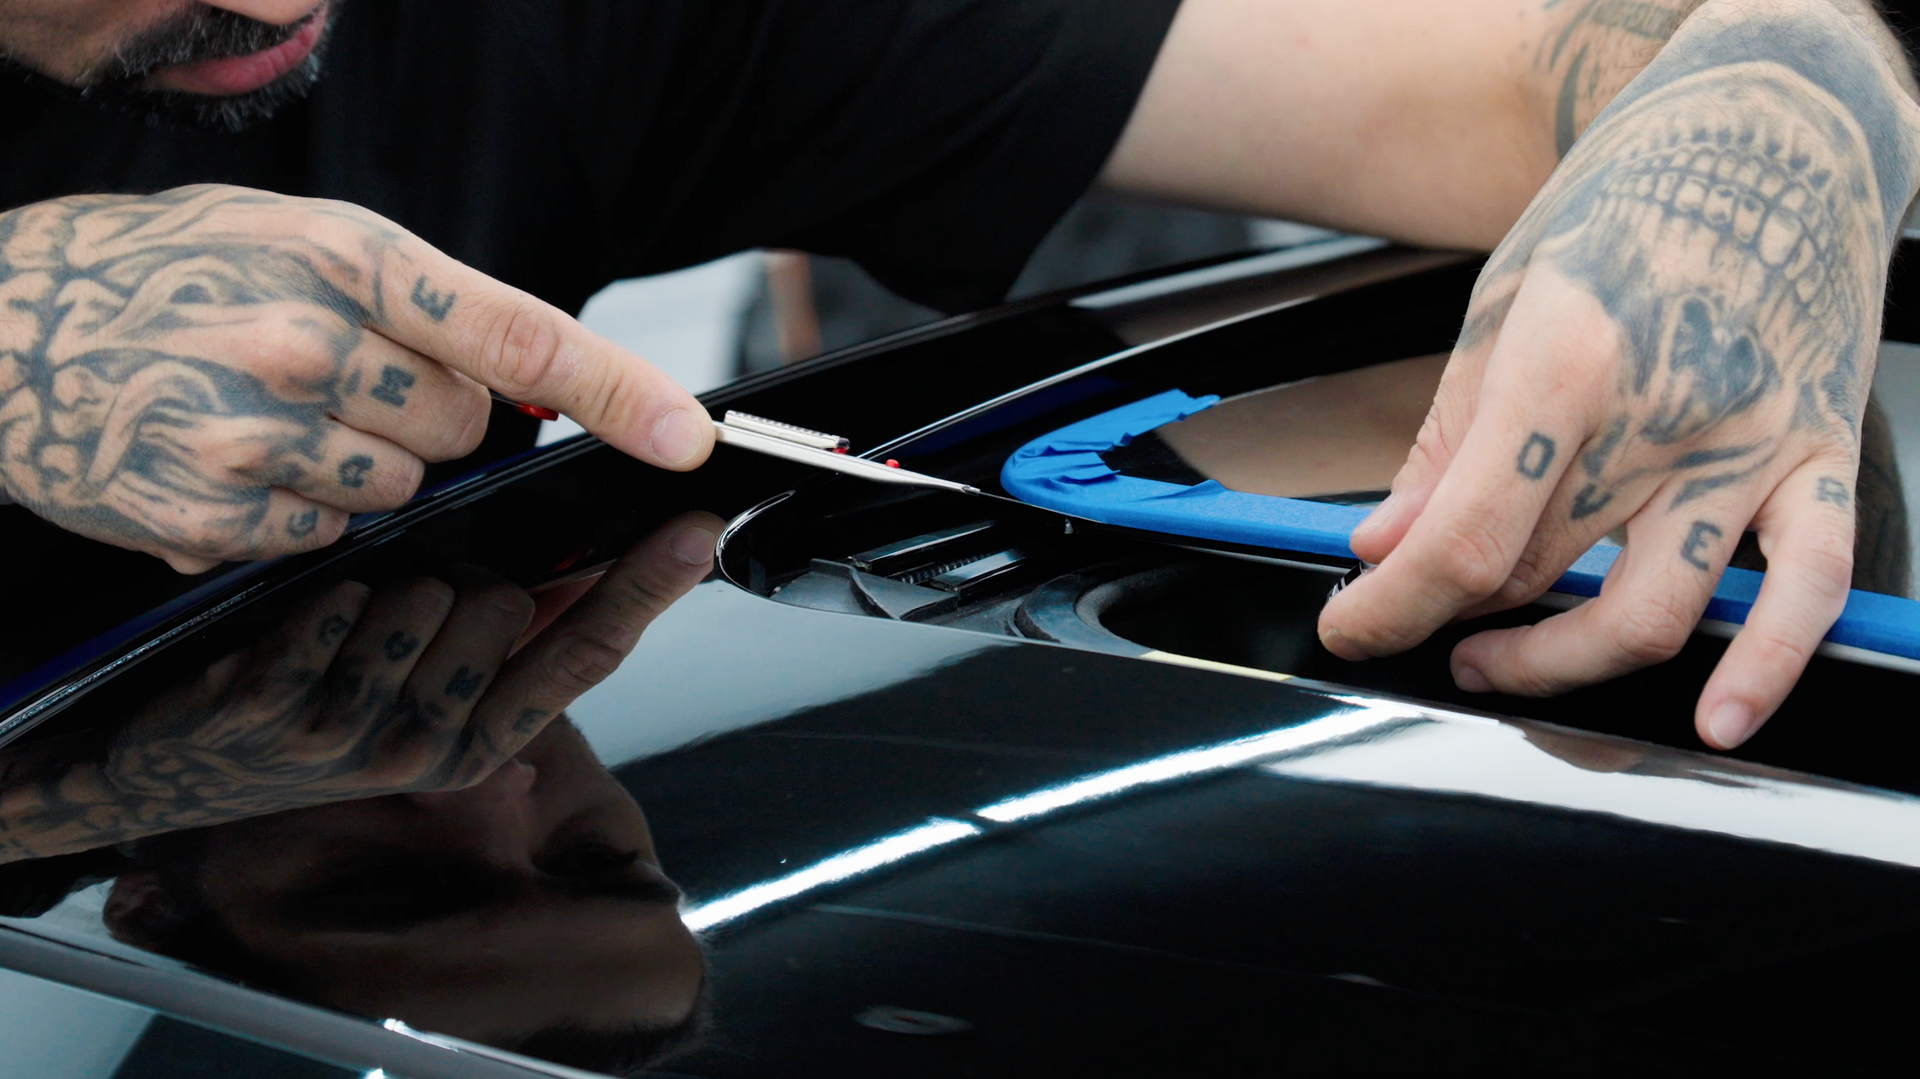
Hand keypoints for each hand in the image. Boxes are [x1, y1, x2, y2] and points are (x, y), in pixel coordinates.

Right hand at [0, 185, 712, 572]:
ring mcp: (248, 435)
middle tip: (354, 388)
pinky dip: (297, 516)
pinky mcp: (203, 512)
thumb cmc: (177, 270)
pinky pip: (317, 540)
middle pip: (465, 436)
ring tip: (281, 424)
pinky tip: (237, 464)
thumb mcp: (307, 241)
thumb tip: (532, 391)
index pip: (518, 335)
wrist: (8, 324)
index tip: (685, 434)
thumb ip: (425, 309)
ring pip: (397, 497)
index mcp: (348, 258)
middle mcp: (302, 344)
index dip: (616, 392)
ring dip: (366, 477)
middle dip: (436, 426)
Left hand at [0, 512, 719, 860]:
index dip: (646, 589)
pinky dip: (317, 592)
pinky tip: (298, 624)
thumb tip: (587, 578)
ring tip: (348, 621)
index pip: (591, 657)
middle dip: (470, 576)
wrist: (167, 773)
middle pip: (508, 605)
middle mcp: (431, 753)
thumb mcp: (424, 698)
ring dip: (387, 581)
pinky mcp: (278, 709)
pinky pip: (335, 602)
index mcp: (480, 747)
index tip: (695, 529)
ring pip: (424, 594)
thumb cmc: (312, 719)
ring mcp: (354, 737)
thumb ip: (510, 647)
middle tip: (416, 598)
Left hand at [1318, 10, 1919, 748]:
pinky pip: (1805, 587)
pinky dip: (1764, 666)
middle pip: (1539, 575)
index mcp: (1568, 359)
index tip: (1350, 627)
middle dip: (1451, 618)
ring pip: (1653, 613)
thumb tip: (1384, 544)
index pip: (1467, 537)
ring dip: (1560, 664)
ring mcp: (1752, 439)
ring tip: (1498, 663)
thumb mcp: (1499, 303)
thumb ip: (1445, 441)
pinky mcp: (1821, 452)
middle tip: (1411, 622)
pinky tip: (1714, 717)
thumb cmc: (1631, 203)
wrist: (1770, 128)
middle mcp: (1667, 408)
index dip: (1392, 607)